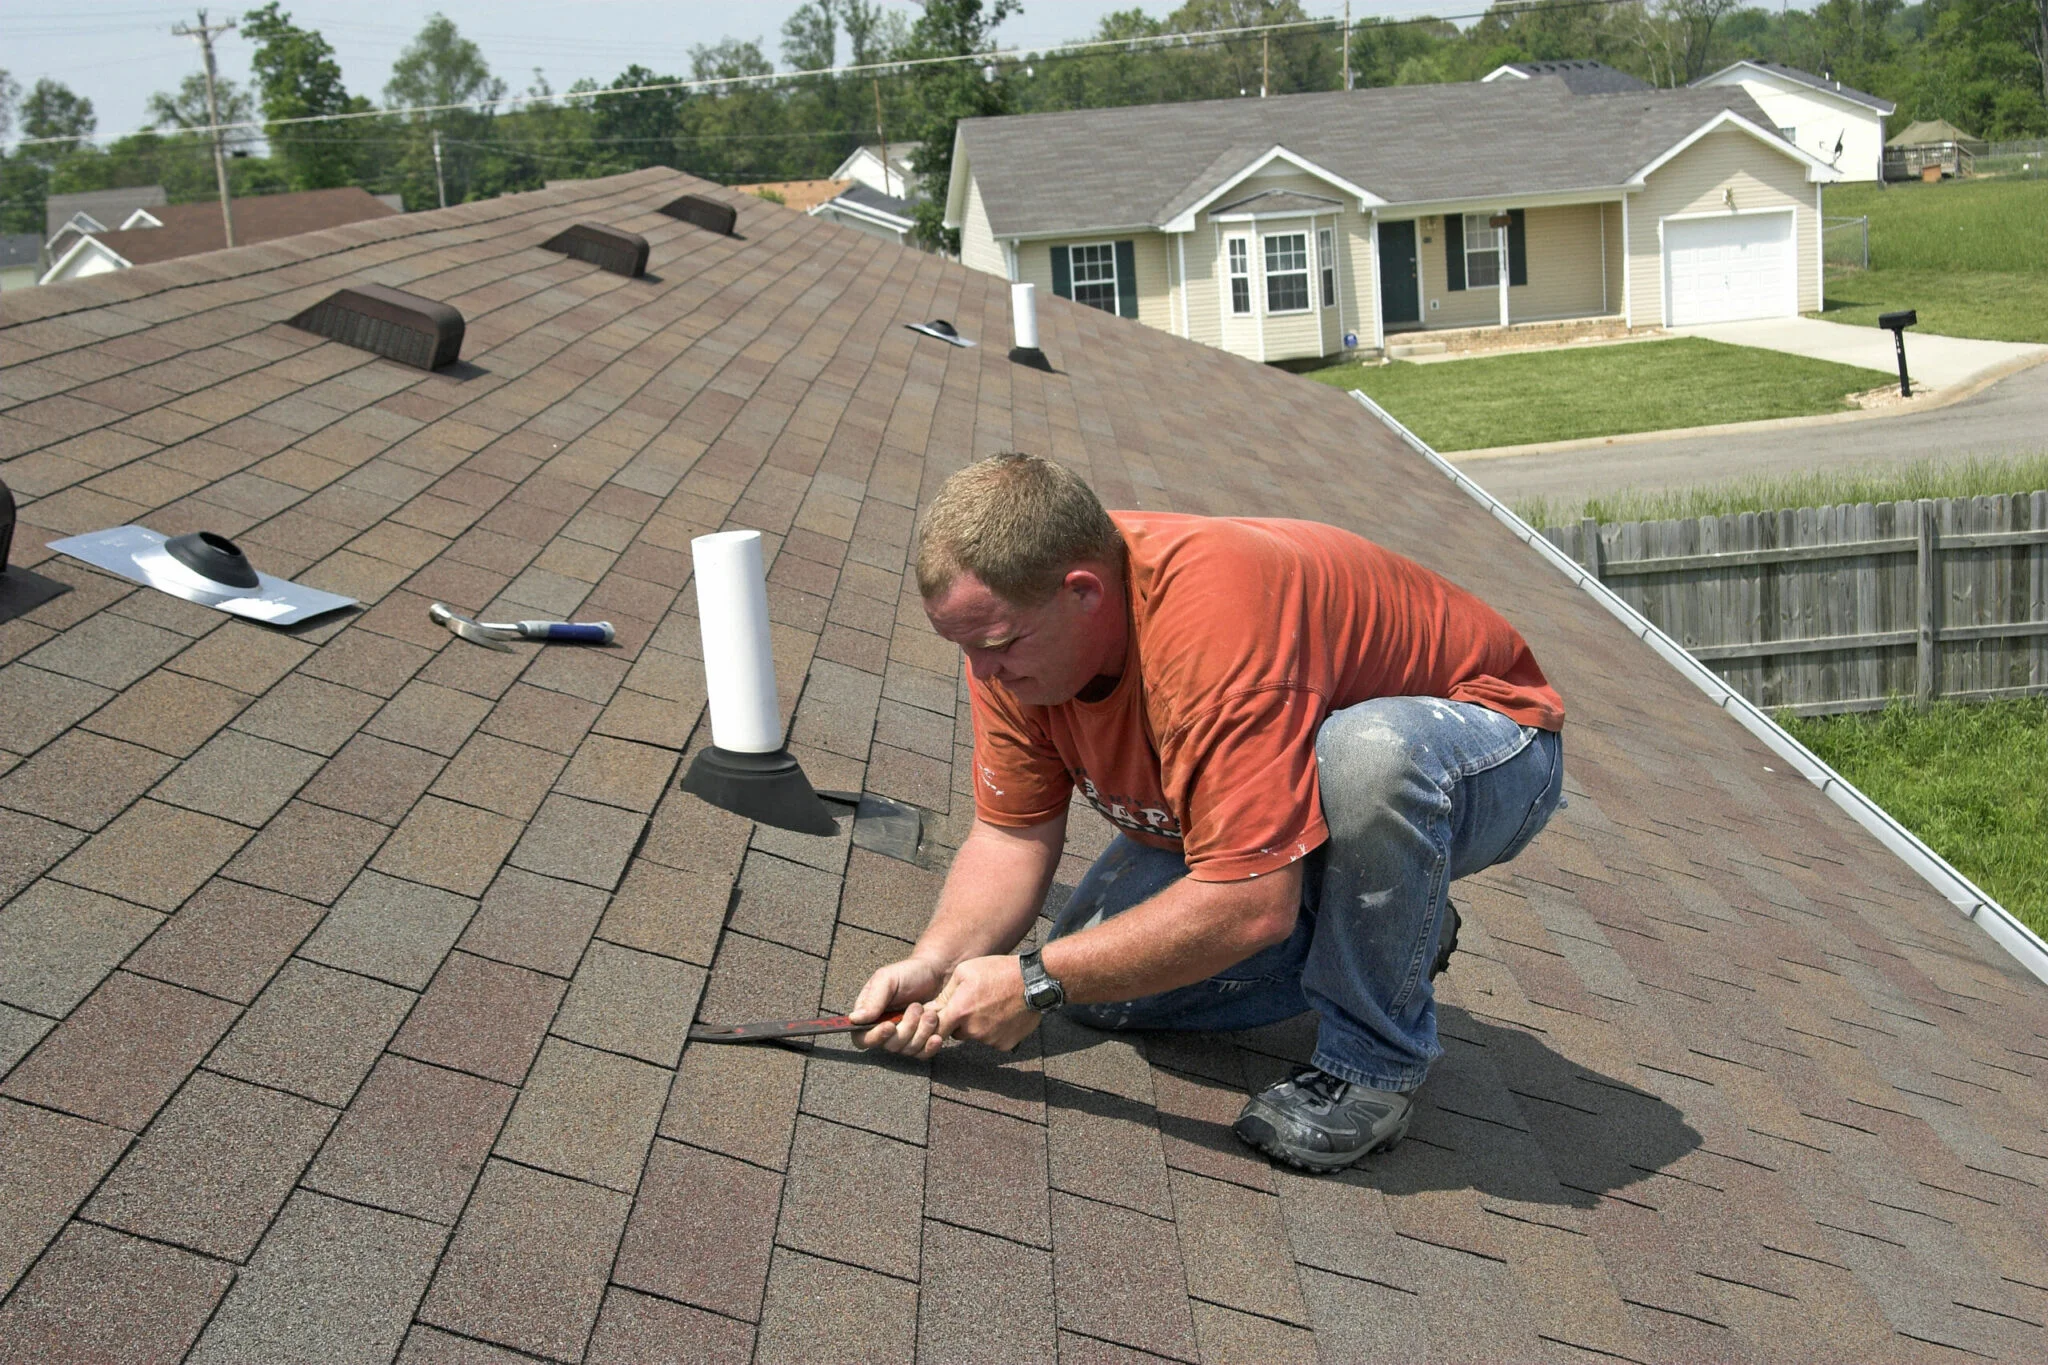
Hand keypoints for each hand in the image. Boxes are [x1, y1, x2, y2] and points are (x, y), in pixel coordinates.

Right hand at [851, 956, 946, 1052]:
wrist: (939, 973)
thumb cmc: (909, 973)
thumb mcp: (887, 979)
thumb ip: (872, 999)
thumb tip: (855, 1019)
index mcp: (870, 1015)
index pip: (862, 1038)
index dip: (874, 1037)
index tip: (890, 1026)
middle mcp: (884, 1030)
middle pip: (888, 1046)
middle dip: (906, 1029)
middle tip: (916, 1007)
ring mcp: (904, 1038)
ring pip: (907, 1050)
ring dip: (921, 1032)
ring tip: (930, 1012)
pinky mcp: (922, 1041)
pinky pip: (923, 1054)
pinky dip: (930, 1047)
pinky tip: (936, 1036)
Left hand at [923, 954, 1040, 1056]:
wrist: (1033, 981)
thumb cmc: (998, 971)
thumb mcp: (965, 972)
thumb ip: (946, 993)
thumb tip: (932, 1008)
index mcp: (960, 1012)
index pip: (936, 1029)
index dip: (936, 1024)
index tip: (942, 1015)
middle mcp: (973, 1030)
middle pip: (957, 1032)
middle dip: (961, 1022)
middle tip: (975, 1004)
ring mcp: (990, 1040)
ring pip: (976, 1036)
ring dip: (979, 1026)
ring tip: (993, 1005)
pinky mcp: (1005, 1045)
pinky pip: (994, 1040)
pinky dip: (996, 1031)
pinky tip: (1005, 1014)